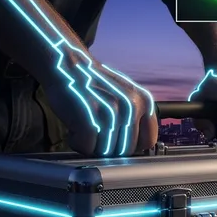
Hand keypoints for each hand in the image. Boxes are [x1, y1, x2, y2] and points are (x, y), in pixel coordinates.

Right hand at [42, 55, 157, 156]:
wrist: (68, 64)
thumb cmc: (93, 82)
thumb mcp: (127, 94)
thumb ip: (136, 116)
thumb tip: (137, 145)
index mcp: (144, 102)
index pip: (148, 141)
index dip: (131, 146)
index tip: (119, 143)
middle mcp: (131, 108)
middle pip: (126, 150)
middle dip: (108, 148)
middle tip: (95, 135)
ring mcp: (111, 115)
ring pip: (106, 152)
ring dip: (91, 146)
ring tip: (84, 129)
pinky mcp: (90, 121)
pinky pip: (87, 148)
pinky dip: (77, 143)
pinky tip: (74, 129)